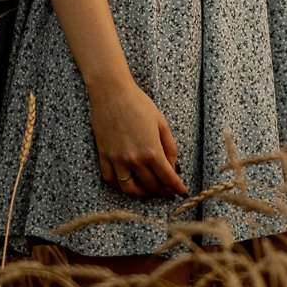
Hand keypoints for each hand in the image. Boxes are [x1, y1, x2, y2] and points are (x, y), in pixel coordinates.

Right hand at [90, 78, 187, 197]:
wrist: (112, 92)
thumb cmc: (139, 104)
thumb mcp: (162, 124)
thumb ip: (170, 148)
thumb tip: (173, 166)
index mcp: (152, 151)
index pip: (168, 178)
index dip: (177, 188)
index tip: (182, 192)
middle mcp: (134, 159)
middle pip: (151, 185)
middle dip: (162, 190)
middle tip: (168, 190)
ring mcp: (117, 159)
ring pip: (129, 189)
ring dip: (142, 194)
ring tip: (149, 190)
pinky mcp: (104, 155)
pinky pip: (110, 179)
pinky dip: (119, 185)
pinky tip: (128, 182)